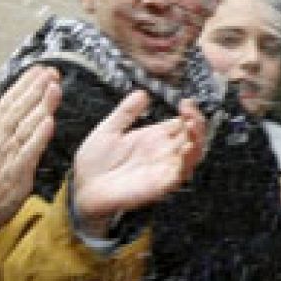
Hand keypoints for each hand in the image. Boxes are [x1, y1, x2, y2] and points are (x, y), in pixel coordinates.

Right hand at [0, 66, 60, 236]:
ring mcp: (6, 156)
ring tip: (55, 88)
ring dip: (41, 106)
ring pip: (26, 126)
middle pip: (18, 109)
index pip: (7, 102)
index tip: (38, 71)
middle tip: (52, 72)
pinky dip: (38, 136)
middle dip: (36, 88)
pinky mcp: (15, 173)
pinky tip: (49, 122)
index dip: (23, 85)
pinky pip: (29, 151)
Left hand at [72, 96, 205, 236]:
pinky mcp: (160, 185)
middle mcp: (163, 152)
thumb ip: (126, 112)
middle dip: (197, 122)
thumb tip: (142, 93)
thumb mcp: (108, 130)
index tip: (185, 101)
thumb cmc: (94, 162)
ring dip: (198, 140)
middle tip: (189, 110)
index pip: (182, 123)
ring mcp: (163, 168)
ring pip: (193, 155)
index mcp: (154, 137)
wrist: (82, 187)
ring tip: (192, 125)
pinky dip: (188, 162)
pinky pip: (181, 175)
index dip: (189, 112)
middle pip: (192, 137)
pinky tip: (188, 148)